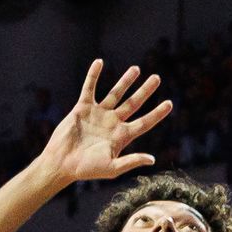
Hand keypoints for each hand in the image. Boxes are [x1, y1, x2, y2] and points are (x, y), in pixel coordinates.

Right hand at [37, 60, 172, 185]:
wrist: (61, 163)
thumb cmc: (86, 170)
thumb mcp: (112, 168)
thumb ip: (131, 161)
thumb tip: (152, 159)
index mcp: (122, 137)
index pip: (145, 122)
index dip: (157, 113)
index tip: (170, 103)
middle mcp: (112, 123)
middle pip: (134, 103)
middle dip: (145, 91)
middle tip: (157, 78)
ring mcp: (98, 114)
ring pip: (115, 93)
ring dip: (126, 81)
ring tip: (136, 69)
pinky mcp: (82, 108)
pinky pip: (89, 88)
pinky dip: (94, 75)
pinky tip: (99, 62)